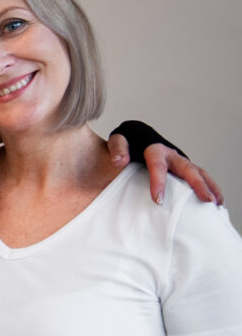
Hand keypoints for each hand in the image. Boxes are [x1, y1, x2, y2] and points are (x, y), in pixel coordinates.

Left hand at [107, 135, 222, 205]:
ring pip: (198, 172)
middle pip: (187, 169)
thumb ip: (118, 149)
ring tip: (217, 203)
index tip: (159, 200)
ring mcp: (179, 160)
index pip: (158, 166)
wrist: (136, 132)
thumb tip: (119, 161)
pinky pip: (199, 175)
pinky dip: (210, 186)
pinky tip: (216, 200)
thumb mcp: (119, 140)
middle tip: (206, 200)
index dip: (159, 182)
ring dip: (209, 186)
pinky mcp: (183, 166)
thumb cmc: (128, 139)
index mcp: (154, 149)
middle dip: (197, 184)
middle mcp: (171, 155)